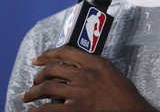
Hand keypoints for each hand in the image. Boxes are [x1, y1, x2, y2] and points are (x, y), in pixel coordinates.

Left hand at [21, 45, 156, 111]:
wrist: (132, 110)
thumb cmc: (124, 93)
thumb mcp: (110, 70)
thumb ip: (93, 65)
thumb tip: (74, 65)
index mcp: (94, 62)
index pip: (65, 52)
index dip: (47, 54)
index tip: (38, 59)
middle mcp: (85, 75)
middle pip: (53, 69)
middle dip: (39, 75)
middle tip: (34, 81)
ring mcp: (80, 93)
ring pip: (47, 88)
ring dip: (33, 92)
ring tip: (27, 96)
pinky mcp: (77, 110)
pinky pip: (50, 109)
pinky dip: (37, 110)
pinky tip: (31, 111)